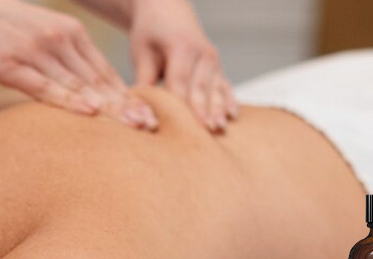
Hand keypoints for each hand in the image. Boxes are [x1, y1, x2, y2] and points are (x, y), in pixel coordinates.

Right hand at [0, 0, 158, 129]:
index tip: (150, 116)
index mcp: (71, 33)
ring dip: (108, 109)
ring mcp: (39, 52)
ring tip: (132, 127)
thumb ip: (62, 57)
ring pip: (80, 85)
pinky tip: (89, 113)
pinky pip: (46, 86)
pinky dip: (70, 101)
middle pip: (99, 80)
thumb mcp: (40, 35)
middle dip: (126, 106)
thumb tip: (80, 89)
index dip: (128, 95)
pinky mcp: (14, 65)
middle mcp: (61, 40)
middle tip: (151, 127)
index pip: (105, 71)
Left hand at [128, 0, 236, 131]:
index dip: (179, 106)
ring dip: (218, 110)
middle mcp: (203, 53)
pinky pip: (226, 85)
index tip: (177, 127)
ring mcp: (213, 60)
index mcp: (182, 47)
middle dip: (202, 112)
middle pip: (201, 89)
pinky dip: (229, 100)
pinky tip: (233, 115)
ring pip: (216, 89)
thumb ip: (143, 80)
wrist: (168, 11)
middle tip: (203, 133)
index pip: (179, 82)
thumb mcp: (142, 52)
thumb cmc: (151, 32)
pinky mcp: (218, 67)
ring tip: (218, 129)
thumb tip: (139, 107)